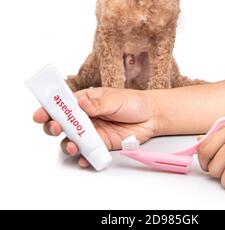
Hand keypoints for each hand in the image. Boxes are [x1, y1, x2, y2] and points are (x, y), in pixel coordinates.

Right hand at [33, 87, 156, 167]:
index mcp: (85, 101)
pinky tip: (83, 158)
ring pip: (71, 140)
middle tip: (56, 128)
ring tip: (72, 145)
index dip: (49, 109)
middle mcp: (84, 117)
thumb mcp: (115, 99)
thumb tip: (82, 103)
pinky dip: (83, 158)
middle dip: (54, 127)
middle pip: (62, 124)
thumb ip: (98, 103)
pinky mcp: (100, 145)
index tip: (40, 114)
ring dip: (67, 144)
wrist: (151, 117)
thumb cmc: (132, 102)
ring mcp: (91, 132)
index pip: (63, 104)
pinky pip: (87, 153)